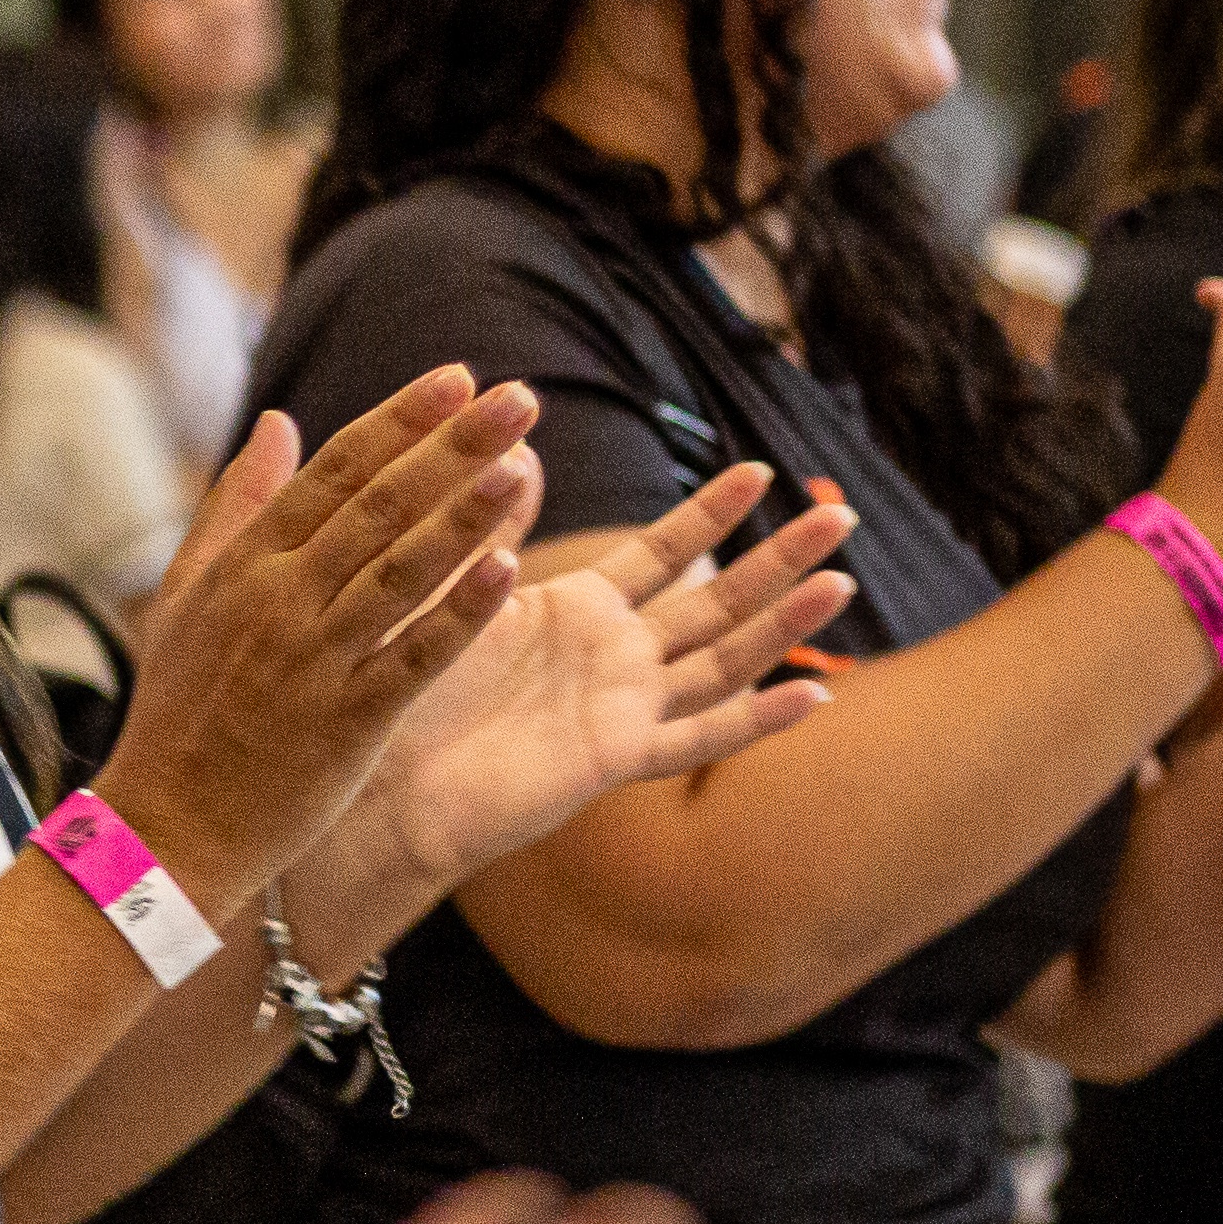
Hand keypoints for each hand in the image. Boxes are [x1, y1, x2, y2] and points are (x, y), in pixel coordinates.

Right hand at [93, 368, 548, 911]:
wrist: (167, 823)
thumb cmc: (182, 706)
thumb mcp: (189, 595)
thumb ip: (237, 505)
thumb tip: (282, 421)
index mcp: (245, 564)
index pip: (335, 471)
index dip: (400, 420)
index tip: (458, 376)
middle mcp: (280, 601)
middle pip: (378, 506)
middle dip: (453, 447)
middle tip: (518, 398)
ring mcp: (314, 661)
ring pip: (401, 573)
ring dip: (466, 516)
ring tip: (524, 465)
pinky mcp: (347, 722)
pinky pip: (414, 658)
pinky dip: (460, 615)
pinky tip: (510, 571)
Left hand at [362, 461, 860, 889]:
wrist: (380, 776)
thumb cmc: (403, 683)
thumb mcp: (454, 586)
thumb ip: (495, 523)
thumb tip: (520, 447)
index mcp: (578, 611)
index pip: (662, 552)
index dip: (711, 514)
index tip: (759, 471)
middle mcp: (614, 659)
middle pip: (717, 602)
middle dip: (779, 560)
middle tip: (841, 515)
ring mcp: (622, 709)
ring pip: (724, 661)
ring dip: (784, 626)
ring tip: (841, 583)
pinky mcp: (614, 757)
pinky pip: (697, 738)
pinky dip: (756, 721)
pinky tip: (813, 696)